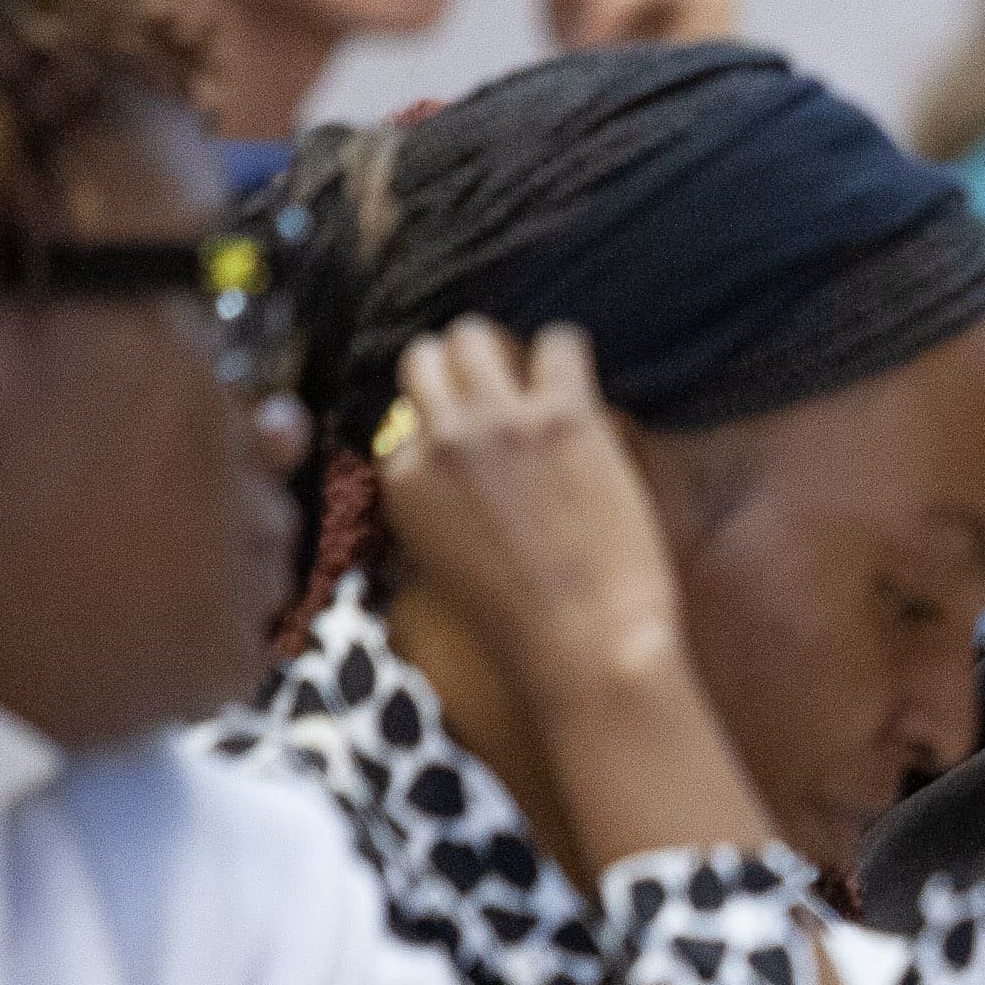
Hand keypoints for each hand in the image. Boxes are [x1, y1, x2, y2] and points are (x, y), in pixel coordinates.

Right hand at [379, 321, 684, 692]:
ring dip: (507, 354)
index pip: (407, 419)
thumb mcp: (441, 569)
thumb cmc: (523, 626)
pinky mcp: (561, 417)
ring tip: (540, 388)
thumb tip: (445, 475)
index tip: (479, 449)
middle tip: (504, 397)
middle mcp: (438, 441)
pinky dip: (571, 358)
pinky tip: (584, 394)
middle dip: (461, 370)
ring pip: (475, 335)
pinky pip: (560, 341)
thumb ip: (431, 511)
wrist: (584, 650)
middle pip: (428, 358)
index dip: (446, 428)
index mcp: (401, 481)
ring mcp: (497, 423)